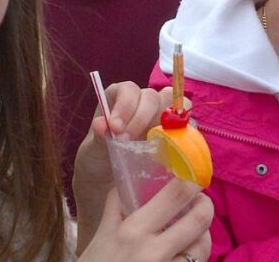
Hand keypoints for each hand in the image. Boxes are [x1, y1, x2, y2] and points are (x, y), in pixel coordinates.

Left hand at [74, 82, 172, 253]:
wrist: (108, 188)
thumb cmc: (97, 164)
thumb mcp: (91, 153)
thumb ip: (98, 138)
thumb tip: (101, 124)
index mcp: (117, 101)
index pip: (126, 89)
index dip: (125, 103)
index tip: (116, 127)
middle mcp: (140, 106)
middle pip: (152, 96)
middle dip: (142, 116)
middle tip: (127, 141)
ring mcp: (159, 119)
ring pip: (174, 105)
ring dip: (167, 121)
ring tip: (156, 143)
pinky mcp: (174, 135)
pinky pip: (187, 126)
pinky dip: (184, 133)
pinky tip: (173, 150)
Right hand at [79, 180, 212, 261]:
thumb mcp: (101, 236)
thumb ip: (115, 207)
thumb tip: (125, 181)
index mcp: (134, 231)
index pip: (176, 195)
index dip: (192, 183)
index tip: (193, 177)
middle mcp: (155, 251)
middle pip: (199, 219)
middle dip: (205, 205)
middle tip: (199, 200)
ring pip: (203, 246)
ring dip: (202, 234)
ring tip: (193, 230)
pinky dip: (193, 257)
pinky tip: (183, 253)